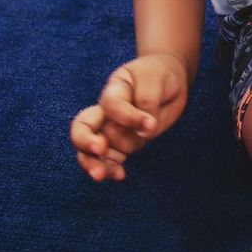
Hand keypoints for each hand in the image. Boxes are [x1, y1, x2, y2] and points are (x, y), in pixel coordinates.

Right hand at [69, 52, 189, 181]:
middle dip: (86, 142)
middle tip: (99, 150)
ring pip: (93, 151)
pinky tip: (119, 175)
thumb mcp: (154, 82)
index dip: (128, 116)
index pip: (111, 105)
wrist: (169, 81)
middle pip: (82, 128)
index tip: (150, 122)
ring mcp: (111, 130)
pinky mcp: (122, 144)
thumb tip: (145, 131)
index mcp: (113, 90)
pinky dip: (110, 170)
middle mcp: (106, 112)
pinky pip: (108, 161)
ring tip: (113, 174)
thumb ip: (147, 103)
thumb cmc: (158, 76)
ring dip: (101, 163)